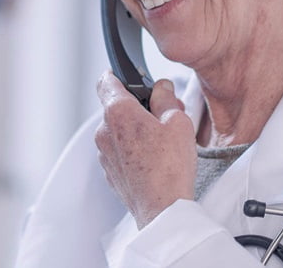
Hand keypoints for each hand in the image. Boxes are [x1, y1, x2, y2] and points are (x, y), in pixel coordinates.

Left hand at [95, 73, 195, 228]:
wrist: (162, 209)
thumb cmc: (170, 167)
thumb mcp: (178, 121)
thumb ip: (166, 98)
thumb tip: (161, 87)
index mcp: (118, 112)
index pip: (106, 81)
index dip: (119, 75)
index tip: (130, 78)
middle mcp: (104, 131)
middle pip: (117, 107)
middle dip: (139, 106)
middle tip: (165, 115)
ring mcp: (104, 153)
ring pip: (118, 130)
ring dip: (136, 129)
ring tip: (163, 141)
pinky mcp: (109, 171)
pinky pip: (119, 151)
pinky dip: (133, 149)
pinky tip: (155, 158)